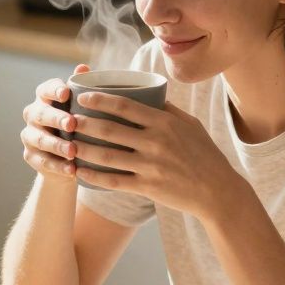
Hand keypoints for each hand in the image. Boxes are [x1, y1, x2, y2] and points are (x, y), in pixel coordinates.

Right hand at [20, 63, 89, 181]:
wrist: (70, 158)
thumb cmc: (79, 125)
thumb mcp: (83, 108)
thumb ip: (82, 89)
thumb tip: (83, 68)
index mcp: (45, 98)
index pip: (45, 89)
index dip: (54, 90)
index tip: (67, 94)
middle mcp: (33, 114)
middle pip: (41, 114)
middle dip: (56, 118)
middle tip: (72, 124)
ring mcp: (29, 135)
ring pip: (39, 139)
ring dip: (56, 145)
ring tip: (73, 152)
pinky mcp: (30, 156)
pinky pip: (42, 161)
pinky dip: (57, 166)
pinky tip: (71, 170)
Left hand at [69, 92, 247, 218]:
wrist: (217, 191)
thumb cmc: (204, 154)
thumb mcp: (190, 124)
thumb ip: (167, 109)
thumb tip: (146, 92)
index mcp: (164, 122)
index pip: (124, 105)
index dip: (99, 100)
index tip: (82, 97)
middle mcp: (155, 142)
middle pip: (109, 129)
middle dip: (83, 123)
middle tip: (66, 119)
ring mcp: (150, 166)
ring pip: (106, 156)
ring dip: (83, 149)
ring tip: (67, 144)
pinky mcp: (147, 187)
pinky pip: (114, 181)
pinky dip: (93, 176)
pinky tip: (79, 172)